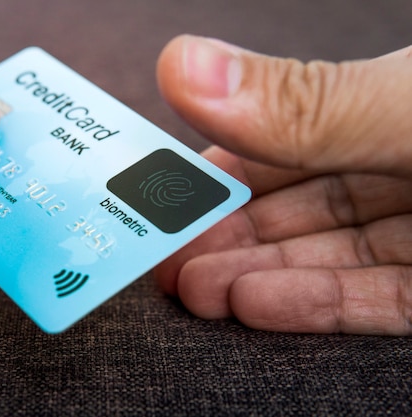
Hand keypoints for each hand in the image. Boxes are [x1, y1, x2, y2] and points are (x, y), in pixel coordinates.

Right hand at [154, 35, 411, 334]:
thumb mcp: (405, 110)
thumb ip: (300, 103)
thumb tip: (180, 68)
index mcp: (388, 106)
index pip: (287, 134)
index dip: (222, 164)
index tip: (164, 192)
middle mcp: (406, 166)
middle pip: (299, 203)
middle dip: (225, 232)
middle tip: (165, 258)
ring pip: (329, 256)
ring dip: (255, 275)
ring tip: (193, 291)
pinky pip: (378, 300)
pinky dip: (314, 306)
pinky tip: (252, 304)